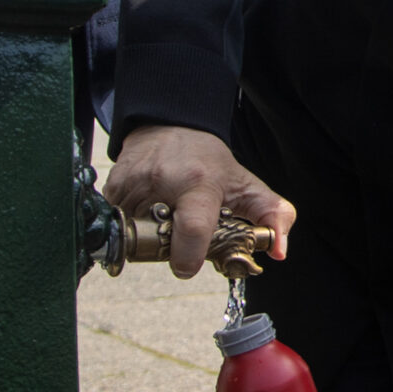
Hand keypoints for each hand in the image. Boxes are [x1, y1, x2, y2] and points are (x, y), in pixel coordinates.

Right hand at [104, 124, 294, 277]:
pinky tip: (148, 208)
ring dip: (151, 239)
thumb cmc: (209, 162)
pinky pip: (119, 226)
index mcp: (199, 184)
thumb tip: (279, 250)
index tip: (188, 265)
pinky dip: (134, 226)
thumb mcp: (247, 185)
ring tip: (166, 217)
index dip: (189, 257)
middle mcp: (162, 182)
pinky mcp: (113, 189)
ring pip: (136, 239)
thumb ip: (273, 216)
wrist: (169, 126)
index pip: (192, 229)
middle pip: (161, 243)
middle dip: (171, 249)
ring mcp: (133, 186)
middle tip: (182, 233)